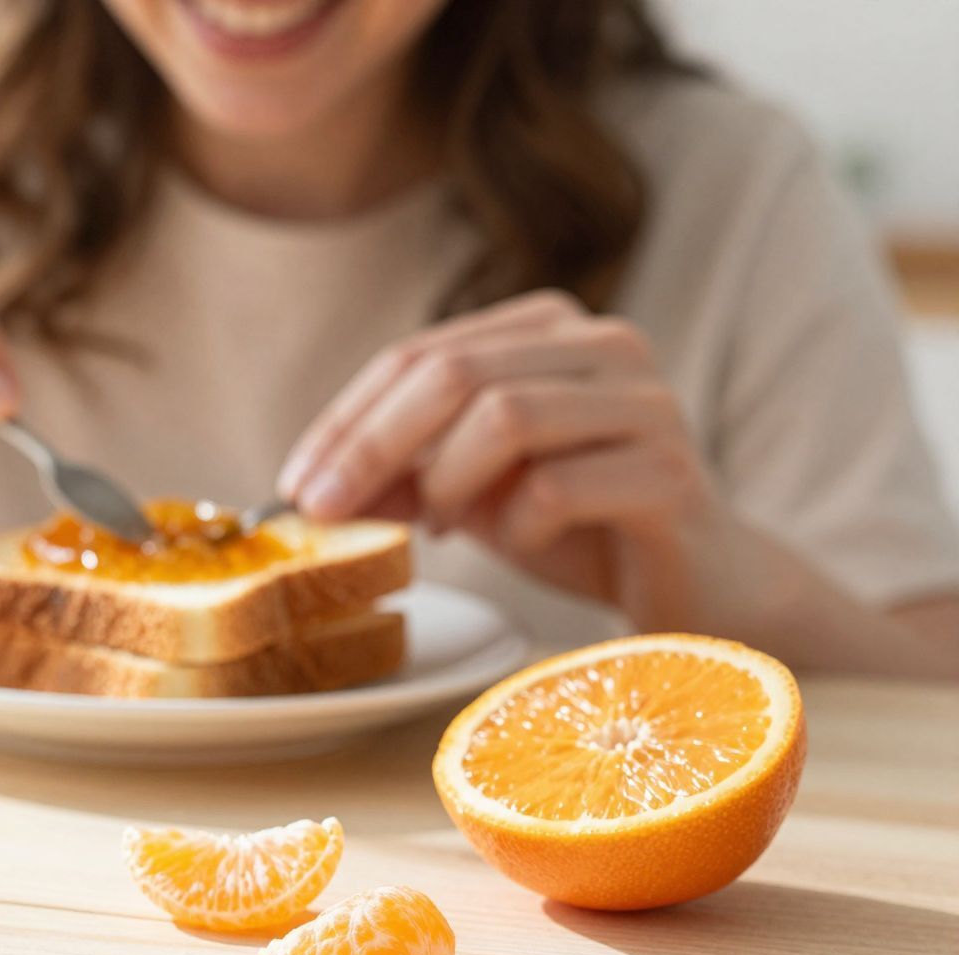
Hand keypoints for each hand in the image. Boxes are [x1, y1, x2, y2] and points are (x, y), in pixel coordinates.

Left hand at [278, 290, 729, 626]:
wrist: (700, 585)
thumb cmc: (575, 527)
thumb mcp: (471, 490)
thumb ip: (402, 474)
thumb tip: (309, 488)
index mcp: (548, 329)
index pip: (420, 354)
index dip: (345, 419)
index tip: (294, 483)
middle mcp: (605, 345)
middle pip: (453, 373)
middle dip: (369, 446)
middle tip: (323, 510)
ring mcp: (647, 404)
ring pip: (505, 416)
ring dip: (446, 482)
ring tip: (442, 527)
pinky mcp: (672, 474)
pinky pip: (557, 489)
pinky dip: (514, 528)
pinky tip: (521, 546)